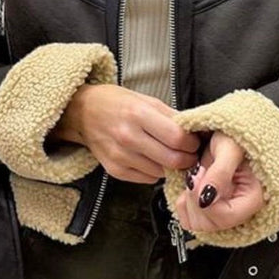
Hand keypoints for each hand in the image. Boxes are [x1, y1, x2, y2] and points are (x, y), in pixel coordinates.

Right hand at [50, 84, 201, 181]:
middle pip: (172, 159)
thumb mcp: (146, 100)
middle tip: (188, 153)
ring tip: (169, 154)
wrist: (83, 113)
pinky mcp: (115, 170)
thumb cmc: (116, 103)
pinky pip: (148, 178)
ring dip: (171, 166)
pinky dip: (155, 171)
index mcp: (138, 114)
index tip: (194, 141)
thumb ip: (171, 117)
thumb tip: (195, 132)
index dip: (192, 143)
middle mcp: (128, 137)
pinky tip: (152, 159)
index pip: (177, 138)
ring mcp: (120, 156)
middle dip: (187, 159)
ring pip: (162, 172)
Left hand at [172, 130, 269, 231]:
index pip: (224, 217)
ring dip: (189, 200)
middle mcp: (240, 208)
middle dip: (195, 200)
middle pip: (210, 225)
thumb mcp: (229, 148)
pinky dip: (185, 203)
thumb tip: (205, 200)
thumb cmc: (235, 136)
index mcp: (253, 197)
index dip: (203, 200)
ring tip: (197, 177)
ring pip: (198, 224)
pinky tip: (192, 186)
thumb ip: (219, 173)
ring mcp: (226, 209)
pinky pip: (192, 219)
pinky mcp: (213, 207)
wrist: (230, 134)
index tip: (198, 177)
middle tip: (198, 174)